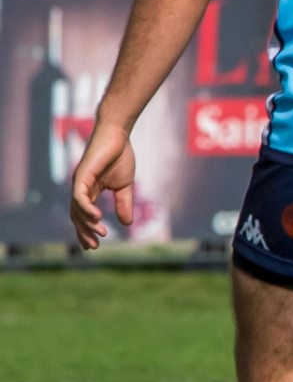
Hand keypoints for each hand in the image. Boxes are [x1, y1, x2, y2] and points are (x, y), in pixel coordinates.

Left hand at [69, 121, 134, 249]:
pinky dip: (86, 208)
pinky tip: (97, 217)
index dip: (87, 230)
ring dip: (87, 223)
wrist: (117, 135)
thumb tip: (126, 223)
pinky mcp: (81, 176)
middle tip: (94, 246)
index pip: (84, 215)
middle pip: (77, 216)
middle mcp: (80, 188)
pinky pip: (79, 197)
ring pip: (77, 209)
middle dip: (84, 232)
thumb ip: (123, 203)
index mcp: (89, 190)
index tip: (94, 245)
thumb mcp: (124, 186)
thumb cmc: (120, 156)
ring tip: (101, 232)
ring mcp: (79, 182)